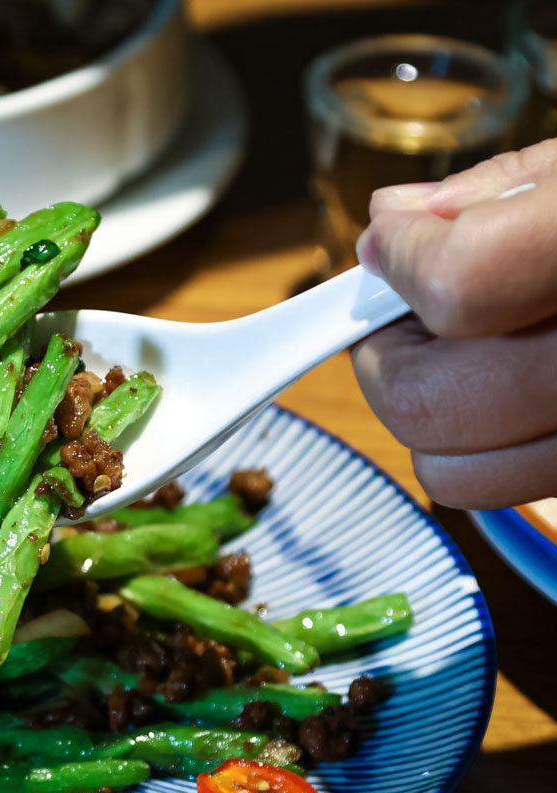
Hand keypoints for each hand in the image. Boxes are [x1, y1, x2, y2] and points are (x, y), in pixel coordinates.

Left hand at [352, 138, 556, 509]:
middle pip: (427, 402)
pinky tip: (510, 389)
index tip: (395, 247)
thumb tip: (391, 223)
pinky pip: (496, 490)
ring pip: (449, 471)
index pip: (458, 284)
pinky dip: (476, 448)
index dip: (405, 262)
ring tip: (470, 355)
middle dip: (387, 358)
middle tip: (410, 315)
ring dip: (427, 414)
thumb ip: (496, 197)